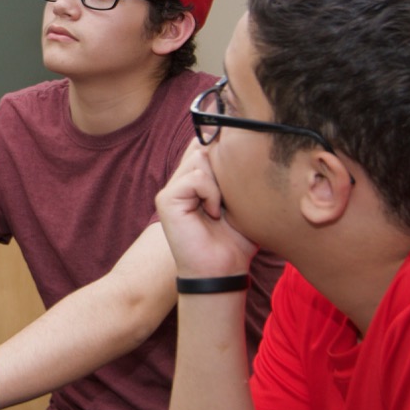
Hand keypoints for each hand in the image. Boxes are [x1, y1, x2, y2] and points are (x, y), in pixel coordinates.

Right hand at [155, 140, 258, 278]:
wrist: (223, 268)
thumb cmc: (236, 238)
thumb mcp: (242, 198)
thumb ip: (236, 171)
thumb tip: (242, 143)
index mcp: (195, 177)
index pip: (203, 141)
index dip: (220, 143)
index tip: (237, 154)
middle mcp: (180, 179)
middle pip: (203, 145)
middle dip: (224, 165)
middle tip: (232, 196)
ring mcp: (171, 189)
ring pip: (200, 158)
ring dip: (220, 183)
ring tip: (223, 207)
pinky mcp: (166, 199)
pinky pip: (196, 179)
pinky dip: (211, 195)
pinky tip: (214, 214)